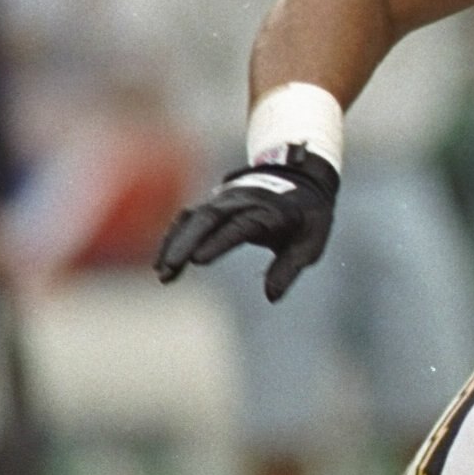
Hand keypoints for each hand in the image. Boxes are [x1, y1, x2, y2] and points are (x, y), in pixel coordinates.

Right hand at [154, 146, 340, 301]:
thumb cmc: (308, 215)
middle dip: (184, 244)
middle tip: (168, 271)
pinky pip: (189, 218)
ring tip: (162, 273)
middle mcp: (242, 201)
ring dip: (174, 243)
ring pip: (193, 217)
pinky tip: (163, 261)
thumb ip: (289, 268)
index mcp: (269, 211)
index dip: (218, 242)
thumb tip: (272, 297)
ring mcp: (225, 200)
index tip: (197, 260)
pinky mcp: (214, 204)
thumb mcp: (311, 242)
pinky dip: (174, 236)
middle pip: (208, 218)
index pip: (239, 226)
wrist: (302, 177)